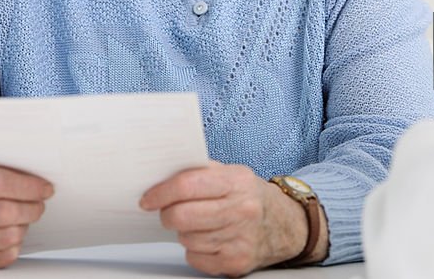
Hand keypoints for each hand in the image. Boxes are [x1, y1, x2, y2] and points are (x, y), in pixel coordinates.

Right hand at [0, 164, 52, 268]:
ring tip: (23, 218)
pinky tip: (10, 233)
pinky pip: (3, 256)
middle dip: (31, 208)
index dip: (26, 185)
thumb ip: (5, 171)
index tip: (45, 188)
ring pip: (7, 236)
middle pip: (3, 212)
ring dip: (23, 226)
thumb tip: (41, 177)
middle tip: (39, 204)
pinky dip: (15, 245)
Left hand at [140, 162, 326, 276]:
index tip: (148, 198)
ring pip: (187, 239)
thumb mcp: (232, 174)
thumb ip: (200, 171)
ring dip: (185, 233)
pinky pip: (195, 258)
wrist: (285, 225)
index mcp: (238, 182)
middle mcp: (242, 210)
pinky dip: (195, 250)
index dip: (162, 192)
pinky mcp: (236, 262)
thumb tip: (161, 176)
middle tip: (168, 212)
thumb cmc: (251, 197)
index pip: (189, 184)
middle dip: (167, 215)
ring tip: (200, 224)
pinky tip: (210, 239)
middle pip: (183, 217)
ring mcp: (240, 239)